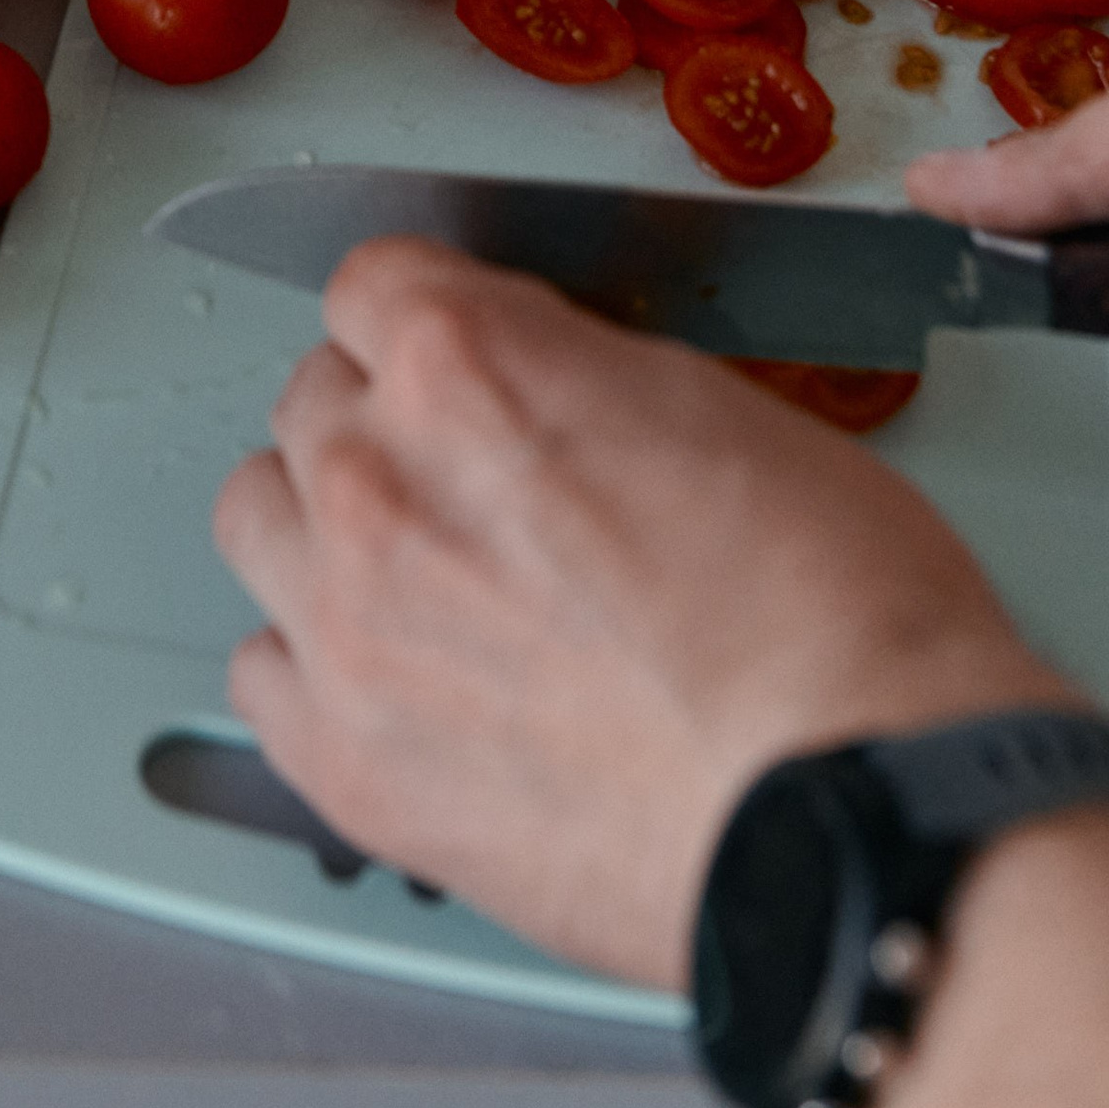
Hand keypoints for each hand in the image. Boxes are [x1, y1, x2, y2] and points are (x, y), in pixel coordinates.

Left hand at [211, 239, 1062, 990]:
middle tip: (468, 482)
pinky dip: (316, 674)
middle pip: (312, 398)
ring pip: (258, 520)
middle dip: (385, 423)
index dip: (432, 320)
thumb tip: (554, 394)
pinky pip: (261, 677)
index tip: (457, 355)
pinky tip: (398, 687)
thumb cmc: (836, 628)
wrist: (850, 823)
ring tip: (417, 579)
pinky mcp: (342, 763)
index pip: (372, 284)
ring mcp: (345, 624)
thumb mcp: (728, 413)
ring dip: (324, 531)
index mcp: (468, 364)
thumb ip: (590, 383)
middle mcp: (378, 478)